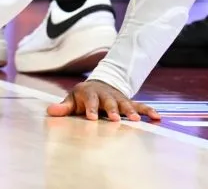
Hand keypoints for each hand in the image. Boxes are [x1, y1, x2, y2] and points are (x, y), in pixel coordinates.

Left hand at [46, 80, 160, 121]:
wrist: (99, 86)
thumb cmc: (83, 97)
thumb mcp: (72, 100)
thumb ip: (63, 107)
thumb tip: (50, 111)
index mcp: (90, 93)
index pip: (90, 101)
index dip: (90, 109)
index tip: (90, 118)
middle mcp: (106, 95)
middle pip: (109, 102)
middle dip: (113, 110)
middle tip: (115, 119)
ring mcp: (119, 99)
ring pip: (126, 104)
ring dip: (131, 111)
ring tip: (137, 120)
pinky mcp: (129, 102)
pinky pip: (140, 106)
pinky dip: (149, 111)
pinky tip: (157, 118)